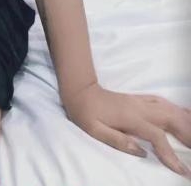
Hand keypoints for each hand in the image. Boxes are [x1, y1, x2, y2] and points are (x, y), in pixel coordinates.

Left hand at [63, 82, 190, 179]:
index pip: (157, 137)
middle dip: (187, 134)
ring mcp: (140, 101)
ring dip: (185, 121)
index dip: (170, 154)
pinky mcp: (139, 99)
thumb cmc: (86, 113)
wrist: (80, 91)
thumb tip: (141, 152)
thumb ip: (118, 141)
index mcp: (130, 118)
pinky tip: (185, 113)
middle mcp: (139, 107)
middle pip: (170, 119)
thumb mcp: (95, 130)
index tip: (182, 170)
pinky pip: (163, 102)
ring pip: (169, 109)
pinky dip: (177, 108)